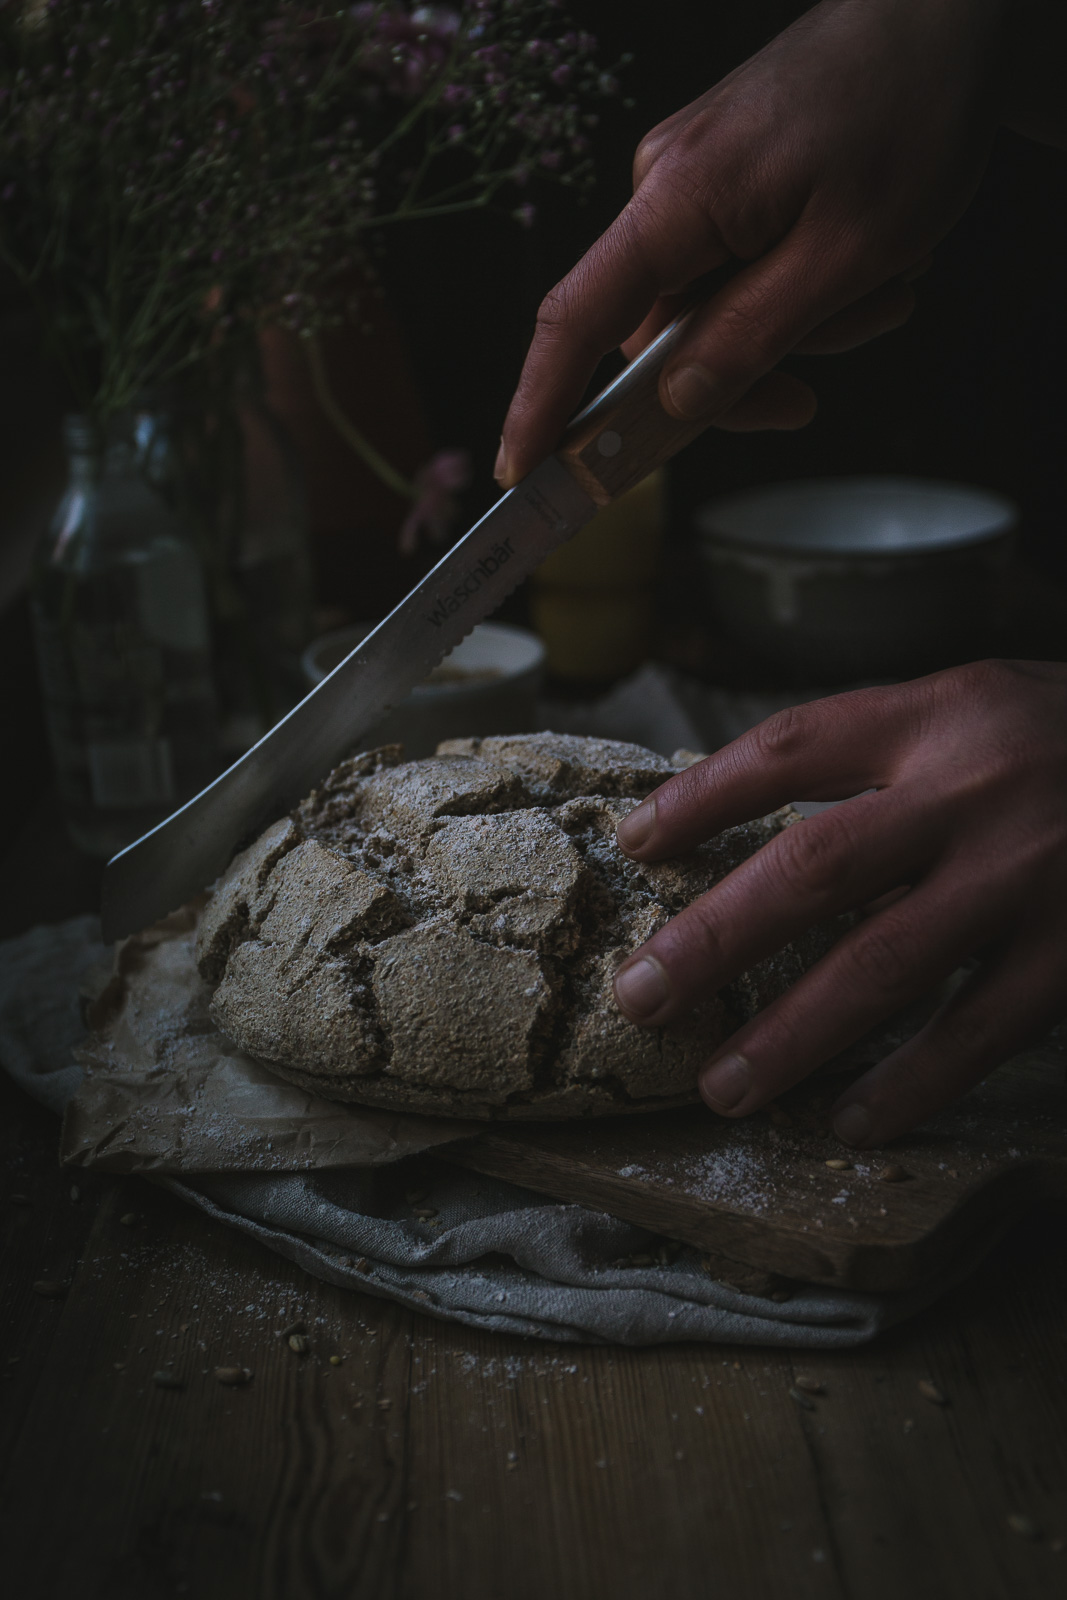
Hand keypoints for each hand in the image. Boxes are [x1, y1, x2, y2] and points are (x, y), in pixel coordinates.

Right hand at [496, 0, 1007, 486]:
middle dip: (740, 374)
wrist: (948, 13)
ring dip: (795, 329)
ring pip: (713, 311)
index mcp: (677, 197)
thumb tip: (673, 404)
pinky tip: (863, 266)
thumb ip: (750, 337)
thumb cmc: (910, 112)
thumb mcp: (843, 255)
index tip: (523, 471)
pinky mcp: (724, 179)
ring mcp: (693, 180)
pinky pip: (739, 272)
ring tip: (878, 293)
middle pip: (659, 335)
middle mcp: (664, 185)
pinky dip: (798, 290)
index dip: (543, 403)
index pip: (577, 318)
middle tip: (809, 394)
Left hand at [611, 661, 1066, 1146]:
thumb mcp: (975, 705)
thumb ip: (880, 754)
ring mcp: (1032, 875)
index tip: (636, 842)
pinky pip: (982, 1029)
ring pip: (889, 963)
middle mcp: (976, 789)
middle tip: (643, 996)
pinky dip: (913, 1081)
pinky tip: (853, 1118)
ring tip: (726, 1085)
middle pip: (816, 866)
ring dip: (796, 1032)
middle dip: (718, 936)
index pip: (790, 748)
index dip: (701, 796)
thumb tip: (743, 821)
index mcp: (938, 714)